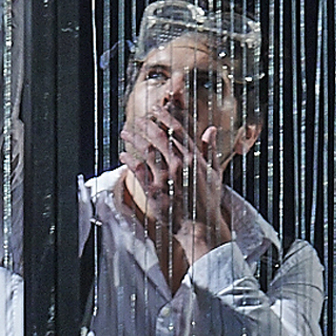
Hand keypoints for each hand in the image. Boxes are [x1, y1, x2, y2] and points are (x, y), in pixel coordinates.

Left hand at [119, 103, 232, 254]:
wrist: (199, 226)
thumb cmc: (207, 200)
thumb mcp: (214, 173)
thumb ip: (209, 150)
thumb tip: (210, 129)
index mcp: (194, 159)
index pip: (179, 131)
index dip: (166, 117)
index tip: (156, 109)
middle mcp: (180, 165)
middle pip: (160, 138)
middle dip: (147, 126)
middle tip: (137, 119)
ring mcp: (166, 178)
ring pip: (147, 152)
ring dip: (134, 140)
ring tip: (125, 132)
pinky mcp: (154, 191)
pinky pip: (138, 171)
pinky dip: (129, 161)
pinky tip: (122, 154)